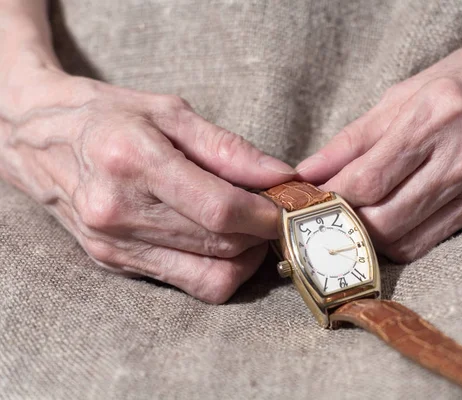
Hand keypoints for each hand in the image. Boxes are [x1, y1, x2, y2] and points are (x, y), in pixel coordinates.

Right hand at [0, 69, 294, 302]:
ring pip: (208, 276)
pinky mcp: (112, 262)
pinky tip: (220, 238)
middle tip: (275, 213)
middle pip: (220, 246)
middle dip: (262, 235)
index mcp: (134, 163)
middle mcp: (119, 212)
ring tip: (250, 227)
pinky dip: (216, 266)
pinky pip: (185, 282)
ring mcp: (113, 245)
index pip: (220, 209)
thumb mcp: (168, 111)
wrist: (34, 137)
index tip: (289, 208)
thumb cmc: (106, 114)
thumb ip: (229, 149)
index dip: (266, 216)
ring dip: (244, 257)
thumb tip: (280, 176)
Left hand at [297, 43, 461, 261]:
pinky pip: (432, 242)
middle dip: (345, 226)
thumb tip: (309, 173)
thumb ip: (353, 139)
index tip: (308, 204)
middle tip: (325, 218)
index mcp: (436, 115)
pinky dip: (400, 239)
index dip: (330, 199)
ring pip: (407, 240)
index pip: (368, 179)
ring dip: (370, 239)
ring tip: (352, 222)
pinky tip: (389, 223)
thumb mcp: (404, 95)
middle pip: (385, 219)